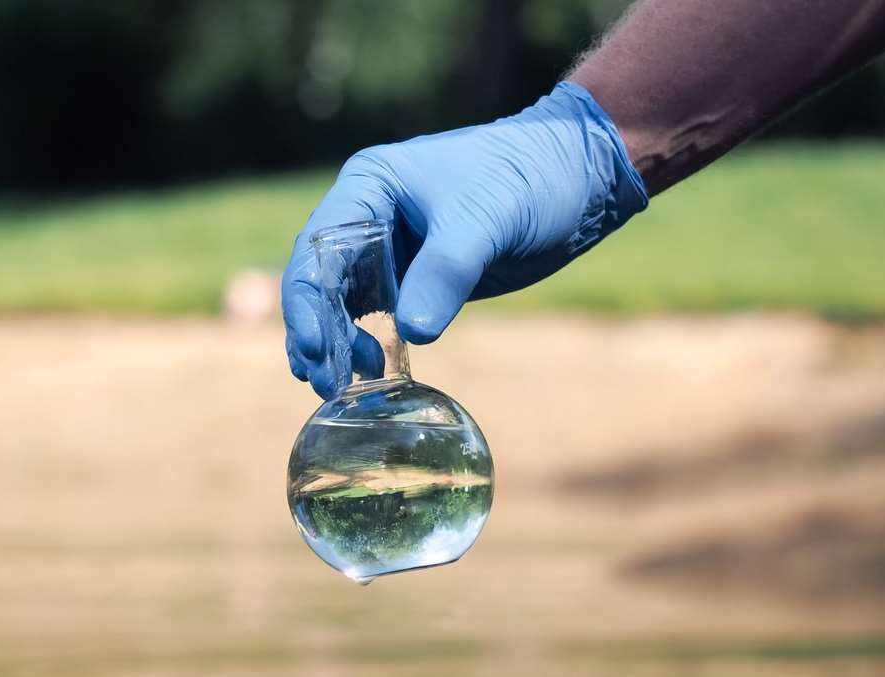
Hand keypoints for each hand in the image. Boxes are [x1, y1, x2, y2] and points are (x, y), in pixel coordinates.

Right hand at [282, 81, 647, 398]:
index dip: (307, 300)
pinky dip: (368, 345)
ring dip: (337, 345)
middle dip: (318, 332)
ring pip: (344, 303)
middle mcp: (370, 217)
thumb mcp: (486, 220)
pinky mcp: (418, 277)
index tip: (315, 347)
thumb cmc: (528, 179)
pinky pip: (379, 316)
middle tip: (323, 383)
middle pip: (321, 281)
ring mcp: (391, 249)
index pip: (318, 248)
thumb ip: (446, 271)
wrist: (577, 178)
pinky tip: (369, 375)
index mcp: (370, 186)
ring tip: (338, 389)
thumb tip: (413, 333)